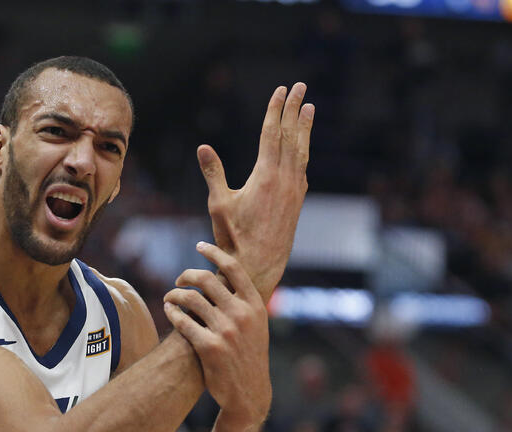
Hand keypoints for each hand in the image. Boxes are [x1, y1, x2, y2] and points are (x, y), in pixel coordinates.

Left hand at [163, 242, 270, 425]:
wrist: (249, 393)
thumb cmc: (248, 356)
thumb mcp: (257, 326)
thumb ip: (244, 302)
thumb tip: (226, 275)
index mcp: (256, 305)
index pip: (233, 267)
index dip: (214, 252)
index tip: (199, 246)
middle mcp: (242, 315)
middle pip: (206, 279)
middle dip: (186, 275)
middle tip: (178, 281)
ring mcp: (226, 331)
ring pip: (190, 298)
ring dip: (174, 294)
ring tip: (169, 297)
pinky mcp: (209, 347)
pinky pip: (183, 321)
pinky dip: (172, 312)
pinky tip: (168, 311)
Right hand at [198, 83, 313, 302]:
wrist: (259, 266)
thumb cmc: (234, 238)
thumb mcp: (219, 204)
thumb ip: (213, 173)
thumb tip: (202, 147)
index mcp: (266, 175)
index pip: (272, 133)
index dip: (276, 109)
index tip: (281, 90)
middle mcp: (285, 179)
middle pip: (290, 136)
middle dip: (294, 109)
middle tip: (300, 87)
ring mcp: (295, 190)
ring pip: (301, 150)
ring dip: (304, 127)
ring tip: (309, 108)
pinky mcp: (297, 201)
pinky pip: (302, 167)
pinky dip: (302, 150)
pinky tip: (301, 147)